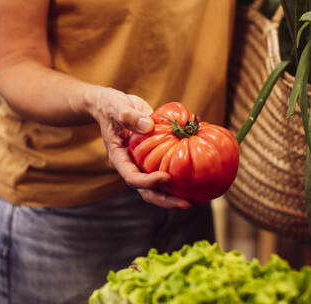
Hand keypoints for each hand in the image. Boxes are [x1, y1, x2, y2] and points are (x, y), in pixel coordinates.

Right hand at [88, 87, 191, 208]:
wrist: (113, 106)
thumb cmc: (111, 106)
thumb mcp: (117, 107)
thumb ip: (129, 116)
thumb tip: (148, 125)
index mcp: (119, 158)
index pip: (132, 178)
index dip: (148, 182)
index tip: (166, 177)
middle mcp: (132, 166)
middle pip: (147, 191)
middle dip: (166, 200)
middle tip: (187, 204)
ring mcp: (143, 164)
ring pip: (158, 186)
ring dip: (175, 194)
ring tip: (197, 199)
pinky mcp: (154, 158)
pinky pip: (167, 170)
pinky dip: (181, 175)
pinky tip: (199, 177)